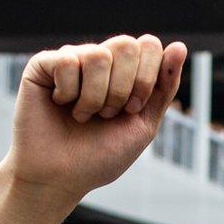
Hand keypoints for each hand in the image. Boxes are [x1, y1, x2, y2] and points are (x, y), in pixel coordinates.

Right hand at [7, 35, 186, 203]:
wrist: (60, 178)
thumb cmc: (99, 156)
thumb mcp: (143, 124)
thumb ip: (164, 87)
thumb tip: (180, 46)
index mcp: (125, 71)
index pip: (149, 45)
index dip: (146, 79)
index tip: (132, 109)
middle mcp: (99, 60)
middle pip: (126, 44)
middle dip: (122, 88)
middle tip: (107, 115)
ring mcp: (71, 60)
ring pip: (98, 55)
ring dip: (95, 97)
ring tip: (82, 116)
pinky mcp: (43, 65)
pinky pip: (66, 60)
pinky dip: (68, 92)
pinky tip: (60, 105)